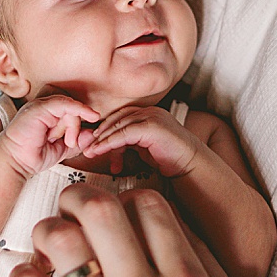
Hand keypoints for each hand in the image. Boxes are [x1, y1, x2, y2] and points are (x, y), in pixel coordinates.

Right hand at [0, 95, 99, 176]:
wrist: (15, 162)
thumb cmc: (34, 156)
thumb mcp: (62, 149)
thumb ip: (78, 142)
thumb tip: (93, 134)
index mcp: (49, 115)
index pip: (72, 111)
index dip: (81, 122)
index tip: (88, 135)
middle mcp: (45, 108)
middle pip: (72, 108)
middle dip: (76, 126)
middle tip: (69, 142)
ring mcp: (41, 106)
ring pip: (70, 106)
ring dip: (73, 125)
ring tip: (66, 141)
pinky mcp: (39, 107)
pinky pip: (65, 103)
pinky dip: (79, 110)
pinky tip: (90, 116)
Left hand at [9, 184, 257, 276]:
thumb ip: (210, 267)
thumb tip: (175, 222)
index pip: (149, 204)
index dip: (128, 197)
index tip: (118, 210)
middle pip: (99, 208)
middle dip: (80, 197)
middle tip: (73, 209)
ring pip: (58, 239)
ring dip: (48, 230)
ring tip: (49, 243)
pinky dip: (24, 273)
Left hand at [83, 105, 200, 176]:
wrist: (190, 164)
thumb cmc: (167, 160)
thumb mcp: (142, 149)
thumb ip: (127, 144)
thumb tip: (106, 148)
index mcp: (147, 114)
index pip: (119, 117)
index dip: (103, 129)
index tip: (91, 143)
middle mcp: (149, 112)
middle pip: (116, 119)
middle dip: (99, 133)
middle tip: (86, 147)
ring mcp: (152, 117)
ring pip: (119, 125)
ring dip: (102, 139)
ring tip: (90, 152)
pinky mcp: (152, 127)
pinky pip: (125, 133)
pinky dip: (111, 142)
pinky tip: (101, 151)